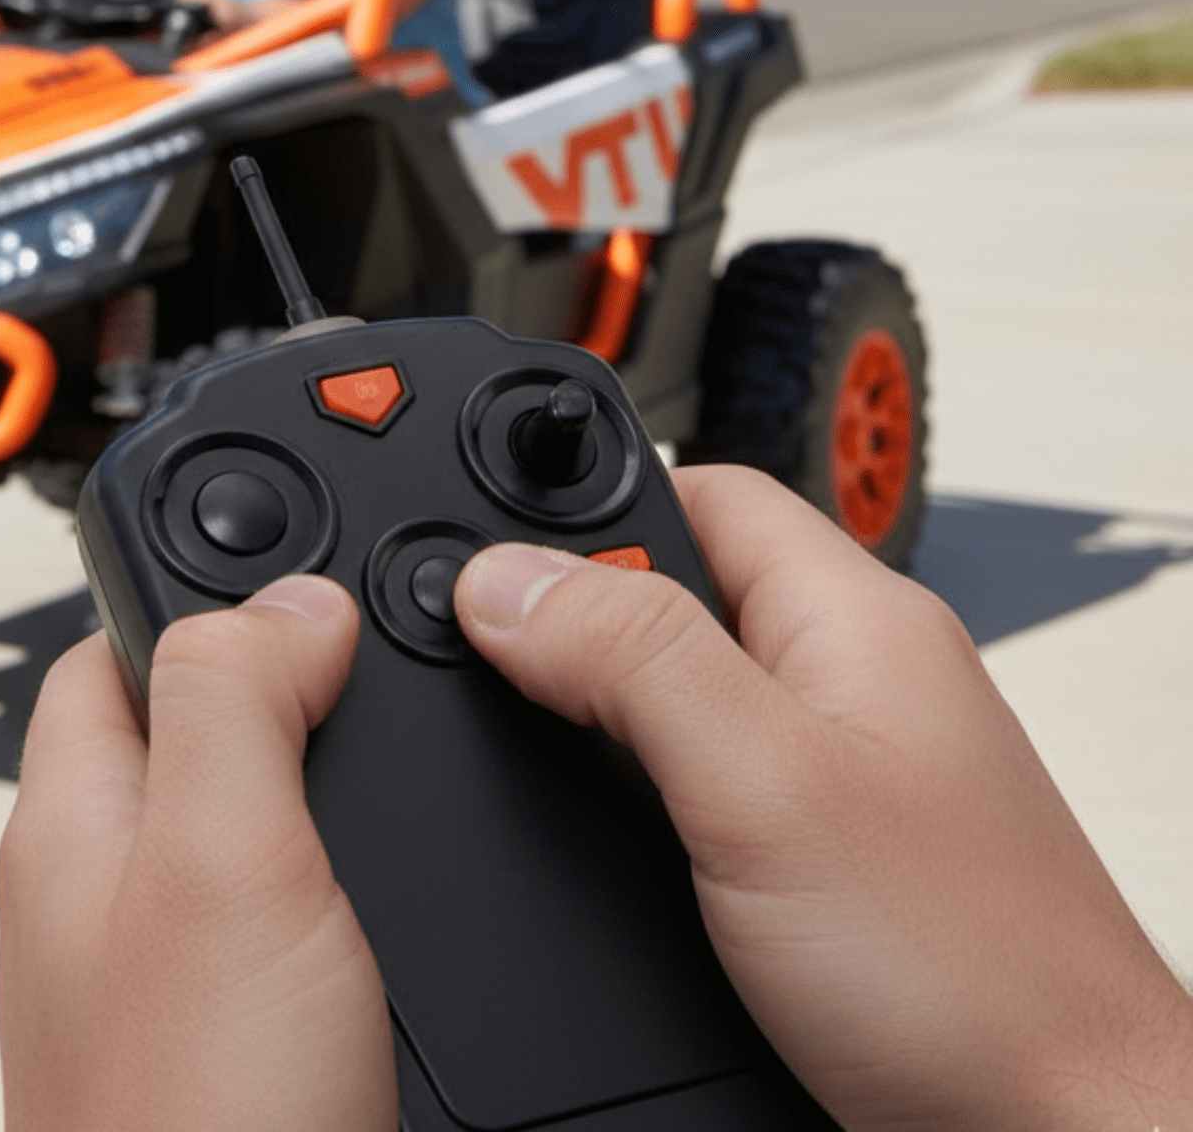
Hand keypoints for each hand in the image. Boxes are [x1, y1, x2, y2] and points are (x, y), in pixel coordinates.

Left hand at [0, 577, 395, 1131]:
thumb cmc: (189, 1127)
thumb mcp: (219, 862)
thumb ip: (235, 703)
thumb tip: (289, 598)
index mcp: (74, 825)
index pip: (107, 646)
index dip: (199, 585)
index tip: (298, 557)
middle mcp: (107, 898)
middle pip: (183, 728)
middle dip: (276, 674)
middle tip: (362, 644)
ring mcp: (166, 978)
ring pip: (242, 824)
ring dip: (315, 776)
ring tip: (384, 744)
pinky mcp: (238, 1045)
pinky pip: (284, 916)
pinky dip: (343, 879)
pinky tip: (387, 895)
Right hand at [456, 466, 1192, 1131]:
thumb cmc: (981, 983)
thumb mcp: (760, 786)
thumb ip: (631, 659)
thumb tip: (503, 581)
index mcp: (855, 619)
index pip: (700, 487)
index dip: (587, 502)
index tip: (489, 547)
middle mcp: (857, 682)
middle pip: (684, 584)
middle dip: (580, 610)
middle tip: (497, 655)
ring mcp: (850, 772)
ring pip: (689, 688)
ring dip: (604, 704)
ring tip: (540, 734)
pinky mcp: (831, 860)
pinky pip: (709, 773)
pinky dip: (642, 783)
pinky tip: (613, 823)